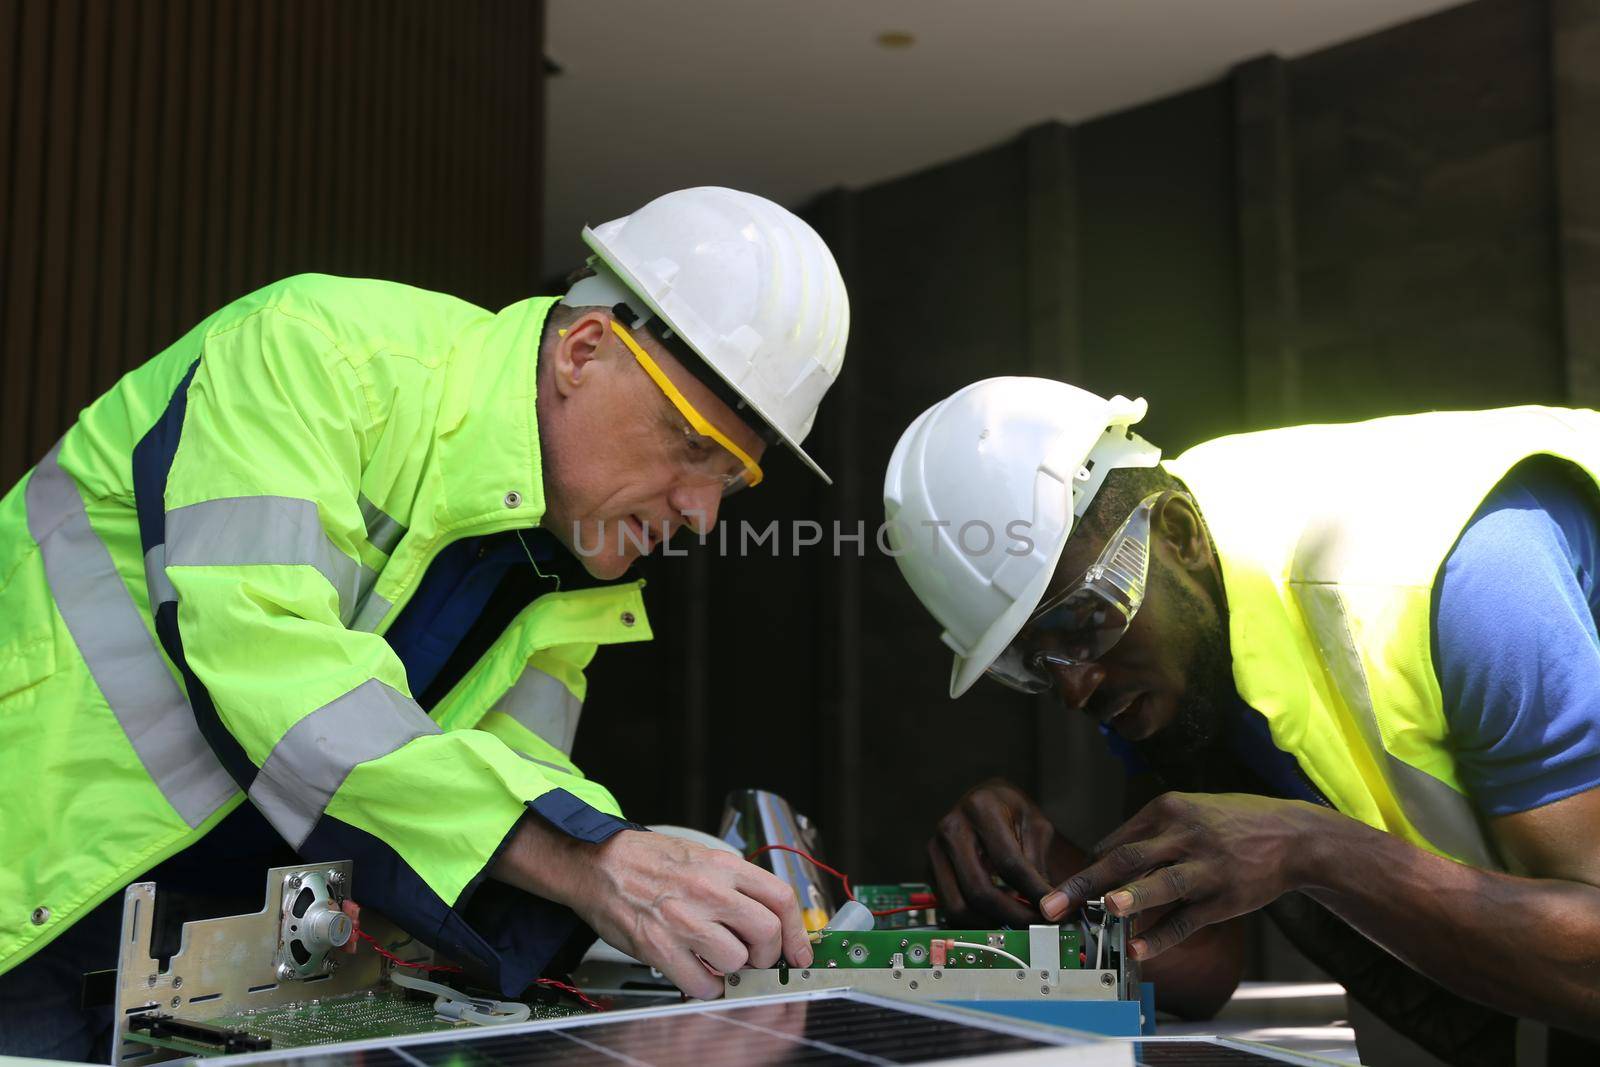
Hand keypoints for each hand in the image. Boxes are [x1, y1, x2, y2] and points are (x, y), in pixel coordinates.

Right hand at [572, 830, 813, 998]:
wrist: (598, 862)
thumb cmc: (647, 860)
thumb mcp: (701, 857)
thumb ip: (734, 885)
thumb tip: (766, 918)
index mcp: (723, 866)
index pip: (780, 898)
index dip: (796, 932)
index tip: (798, 951)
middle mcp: (708, 891)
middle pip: (766, 932)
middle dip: (767, 955)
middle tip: (755, 959)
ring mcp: (684, 920)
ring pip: (736, 960)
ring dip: (732, 969)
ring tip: (718, 961)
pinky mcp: (659, 946)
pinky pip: (702, 983)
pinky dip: (706, 987)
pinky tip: (698, 974)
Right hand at [928, 779, 1076, 927]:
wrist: (983, 801)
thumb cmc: (1011, 812)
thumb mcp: (1035, 825)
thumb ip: (1039, 863)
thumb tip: (1049, 907)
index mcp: (981, 809)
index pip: (1009, 863)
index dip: (1034, 893)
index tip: (1053, 912)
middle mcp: (951, 828)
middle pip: (979, 890)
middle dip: (1013, 916)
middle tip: (1037, 926)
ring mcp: (935, 850)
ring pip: (959, 906)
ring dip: (992, 923)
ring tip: (1018, 922)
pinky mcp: (929, 869)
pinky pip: (949, 907)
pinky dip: (976, 919)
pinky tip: (998, 914)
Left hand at [1040, 792, 1326, 959]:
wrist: (1293, 836)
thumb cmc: (1232, 823)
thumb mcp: (1191, 810)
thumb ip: (1151, 832)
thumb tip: (1106, 858)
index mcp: (1168, 809)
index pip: (1116, 841)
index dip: (1088, 869)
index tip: (1062, 892)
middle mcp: (1184, 835)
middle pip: (1125, 859)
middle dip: (1084, 884)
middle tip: (1052, 905)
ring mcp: (1206, 868)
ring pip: (1161, 884)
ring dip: (1131, 898)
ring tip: (1105, 910)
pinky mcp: (1224, 898)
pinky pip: (1186, 920)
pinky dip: (1161, 937)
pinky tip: (1138, 950)